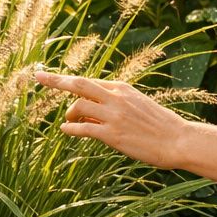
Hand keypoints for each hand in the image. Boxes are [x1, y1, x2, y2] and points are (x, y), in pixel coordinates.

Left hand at [33, 71, 190, 168]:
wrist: (178, 140)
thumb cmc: (160, 126)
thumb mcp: (138, 107)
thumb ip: (114, 105)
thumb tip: (88, 111)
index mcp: (123, 88)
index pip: (90, 81)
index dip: (69, 80)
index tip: (52, 76)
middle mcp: (116, 98)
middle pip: (79, 84)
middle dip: (56, 80)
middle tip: (37, 76)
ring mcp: (114, 115)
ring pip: (78, 106)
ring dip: (69, 114)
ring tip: (69, 122)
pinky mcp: (113, 134)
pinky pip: (83, 128)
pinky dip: (70, 129)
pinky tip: (66, 131)